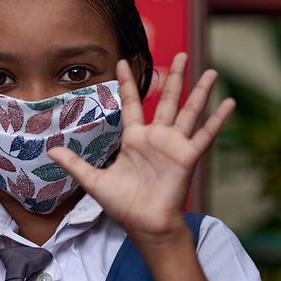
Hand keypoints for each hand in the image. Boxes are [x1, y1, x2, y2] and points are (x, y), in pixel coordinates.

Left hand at [48, 53, 233, 247]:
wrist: (144, 225)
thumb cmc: (122, 205)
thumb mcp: (93, 181)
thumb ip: (75, 163)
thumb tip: (51, 151)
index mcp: (134, 139)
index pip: (132, 103)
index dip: (129, 83)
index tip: (124, 60)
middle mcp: (156, 138)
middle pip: (166, 100)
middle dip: (173, 77)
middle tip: (179, 55)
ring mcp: (174, 145)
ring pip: (188, 111)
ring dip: (200, 91)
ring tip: (211, 71)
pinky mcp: (187, 156)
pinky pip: (205, 134)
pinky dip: (218, 119)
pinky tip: (229, 103)